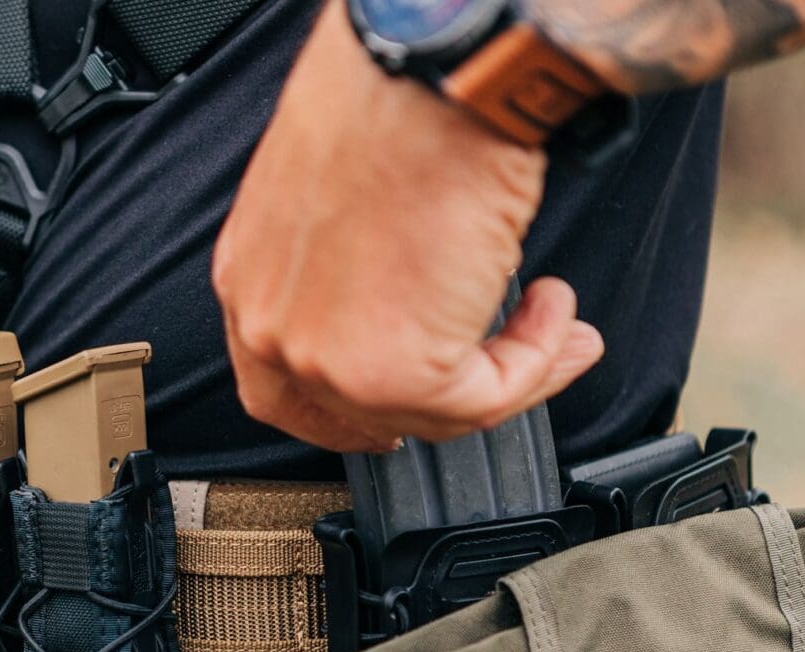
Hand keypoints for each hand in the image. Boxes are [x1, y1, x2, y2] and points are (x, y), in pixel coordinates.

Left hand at [213, 0, 604, 452]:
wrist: (431, 76)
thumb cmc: (393, 102)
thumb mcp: (341, 202)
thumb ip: (357, 272)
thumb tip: (421, 305)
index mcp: (251, 282)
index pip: (283, 391)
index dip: (346, 418)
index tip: (395, 422)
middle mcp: (275, 327)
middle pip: (365, 412)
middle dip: (450, 400)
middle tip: (514, 371)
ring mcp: (327, 358)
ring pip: (431, 412)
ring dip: (511, 372)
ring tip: (552, 322)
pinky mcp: (395, 371)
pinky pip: (484, 399)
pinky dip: (536, 363)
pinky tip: (553, 309)